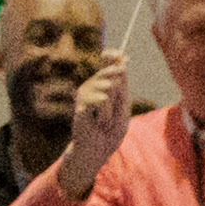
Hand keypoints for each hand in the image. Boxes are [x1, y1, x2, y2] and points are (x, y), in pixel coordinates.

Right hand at [56, 47, 132, 165]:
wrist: (97, 150)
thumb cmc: (110, 131)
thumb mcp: (123, 106)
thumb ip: (123, 85)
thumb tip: (123, 62)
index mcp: (104, 84)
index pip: (107, 60)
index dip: (114, 54)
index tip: (122, 55)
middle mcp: (92, 84)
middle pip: (115, 73)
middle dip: (122, 93)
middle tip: (113, 112)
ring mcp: (85, 92)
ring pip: (111, 87)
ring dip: (114, 109)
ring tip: (105, 121)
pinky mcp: (81, 101)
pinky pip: (103, 100)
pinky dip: (106, 114)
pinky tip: (98, 123)